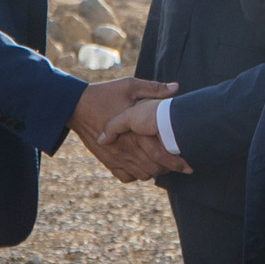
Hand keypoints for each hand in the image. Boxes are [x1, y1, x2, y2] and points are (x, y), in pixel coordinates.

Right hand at [67, 78, 189, 182]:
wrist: (76, 106)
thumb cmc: (105, 94)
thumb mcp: (129, 86)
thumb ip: (154, 88)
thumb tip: (176, 87)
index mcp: (136, 132)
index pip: (161, 155)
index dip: (177, 161)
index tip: (188, 162)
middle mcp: (127, 149)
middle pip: (154, 169)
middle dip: (169, 169)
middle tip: (180, 163)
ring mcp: (116, 157)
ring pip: (143, 175)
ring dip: (154, 171)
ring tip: (163, 164)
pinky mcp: (108, 161)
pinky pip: (126, 177)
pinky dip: (136, 174)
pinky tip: (142, 165)